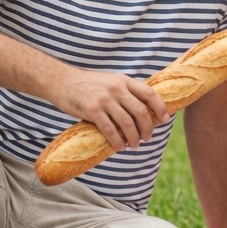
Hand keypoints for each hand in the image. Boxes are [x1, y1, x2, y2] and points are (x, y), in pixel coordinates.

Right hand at [50, 69, 169, 150]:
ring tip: (134, 145)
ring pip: (127, 123)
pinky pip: (110, 129)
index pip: (149, 93)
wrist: (62, 81)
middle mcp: (117, 88)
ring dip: (133, 137)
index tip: (164, 118)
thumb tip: (142, 109)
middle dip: (147, 128)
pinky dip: (117, 141)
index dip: (160, 107)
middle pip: (141, 111)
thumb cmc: (87, 84)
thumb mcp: (110, 81)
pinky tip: (119, 146)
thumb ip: (124, 91)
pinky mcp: (92, 110)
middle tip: (147, 138)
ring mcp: (105, 99)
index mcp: (124, 80)